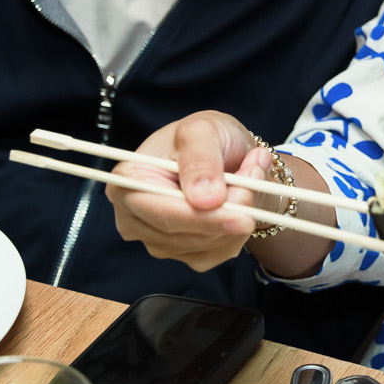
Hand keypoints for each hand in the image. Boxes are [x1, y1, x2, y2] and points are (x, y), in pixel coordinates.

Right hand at [108, 111, 280, 273]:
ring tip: (250, 173)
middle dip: (230, 209)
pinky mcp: (188, 254)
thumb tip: (204, 198)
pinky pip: (222, 250)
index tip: (239, 215)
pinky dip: (242, 226)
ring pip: (210, 242)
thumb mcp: (201, 130)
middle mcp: (136, 218)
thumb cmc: (204, 137)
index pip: (158, 210)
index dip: (199, 215)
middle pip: (186, 231)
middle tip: (255, 175)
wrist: (226, 155)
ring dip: (241, 211)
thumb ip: (200, 159)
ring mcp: (160, 241)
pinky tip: (243, 197)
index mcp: (127, 182)